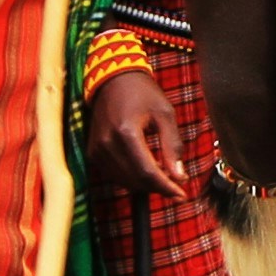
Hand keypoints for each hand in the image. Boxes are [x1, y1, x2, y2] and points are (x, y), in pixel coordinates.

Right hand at [81, 67, 183, 196]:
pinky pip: (114, 175)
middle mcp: (107, 144)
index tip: (182, 196)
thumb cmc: (142, 93)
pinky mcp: (93, 152)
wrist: (113, 79)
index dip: (166, 188)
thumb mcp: (165, 114)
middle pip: (136, 180)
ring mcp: (97, 149)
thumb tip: (179, 177)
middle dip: (158, 187)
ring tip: (162, 174)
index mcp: (126, 133)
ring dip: (145, 184)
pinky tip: (145, 169)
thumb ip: (172, 146)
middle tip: (176, 184)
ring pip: (125, 181)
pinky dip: (131, 178)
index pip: (147, 172)